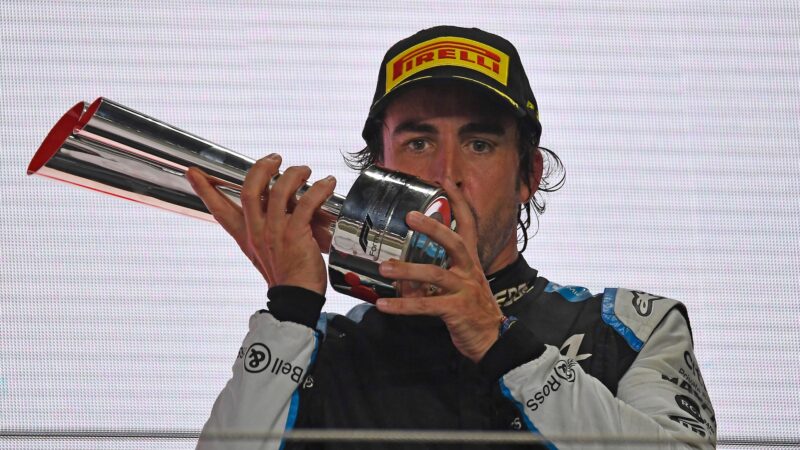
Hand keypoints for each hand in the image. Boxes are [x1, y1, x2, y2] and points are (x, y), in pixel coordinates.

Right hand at [186, 154, 335, 295]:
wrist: (296, 301)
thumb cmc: (287, 277)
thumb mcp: (265, 252)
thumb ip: (266, 228)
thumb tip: (280, 204)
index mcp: (246, 237)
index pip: (220, 211)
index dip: (205, 190)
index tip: (193, 173)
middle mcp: (257, 232)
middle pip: (249, 190)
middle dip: (261, 168)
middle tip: (275, 159)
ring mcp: (275, 233)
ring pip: (278, 191)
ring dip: (294, 174)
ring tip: (305, 171)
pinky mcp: (295, 236)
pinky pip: (305, 204)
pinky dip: (318, 190)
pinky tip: (327, 184)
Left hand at [375, 178, 502, 362]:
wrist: (493, 341)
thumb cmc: (472, 311)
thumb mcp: (459, 285)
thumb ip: (435, 274)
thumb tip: (404, 270)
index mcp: (470, 262)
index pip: (469, 224)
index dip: (459, 201)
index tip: (446, 181)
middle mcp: (470, 271)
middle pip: (455, 243)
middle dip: (434, 228)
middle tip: (410, 217)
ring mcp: (465, 290)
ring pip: (436, 275)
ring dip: (408, 270)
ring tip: (384, 267)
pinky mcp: (457, 311)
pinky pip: (426, 306)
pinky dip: (402, 306)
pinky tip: (383, 304)